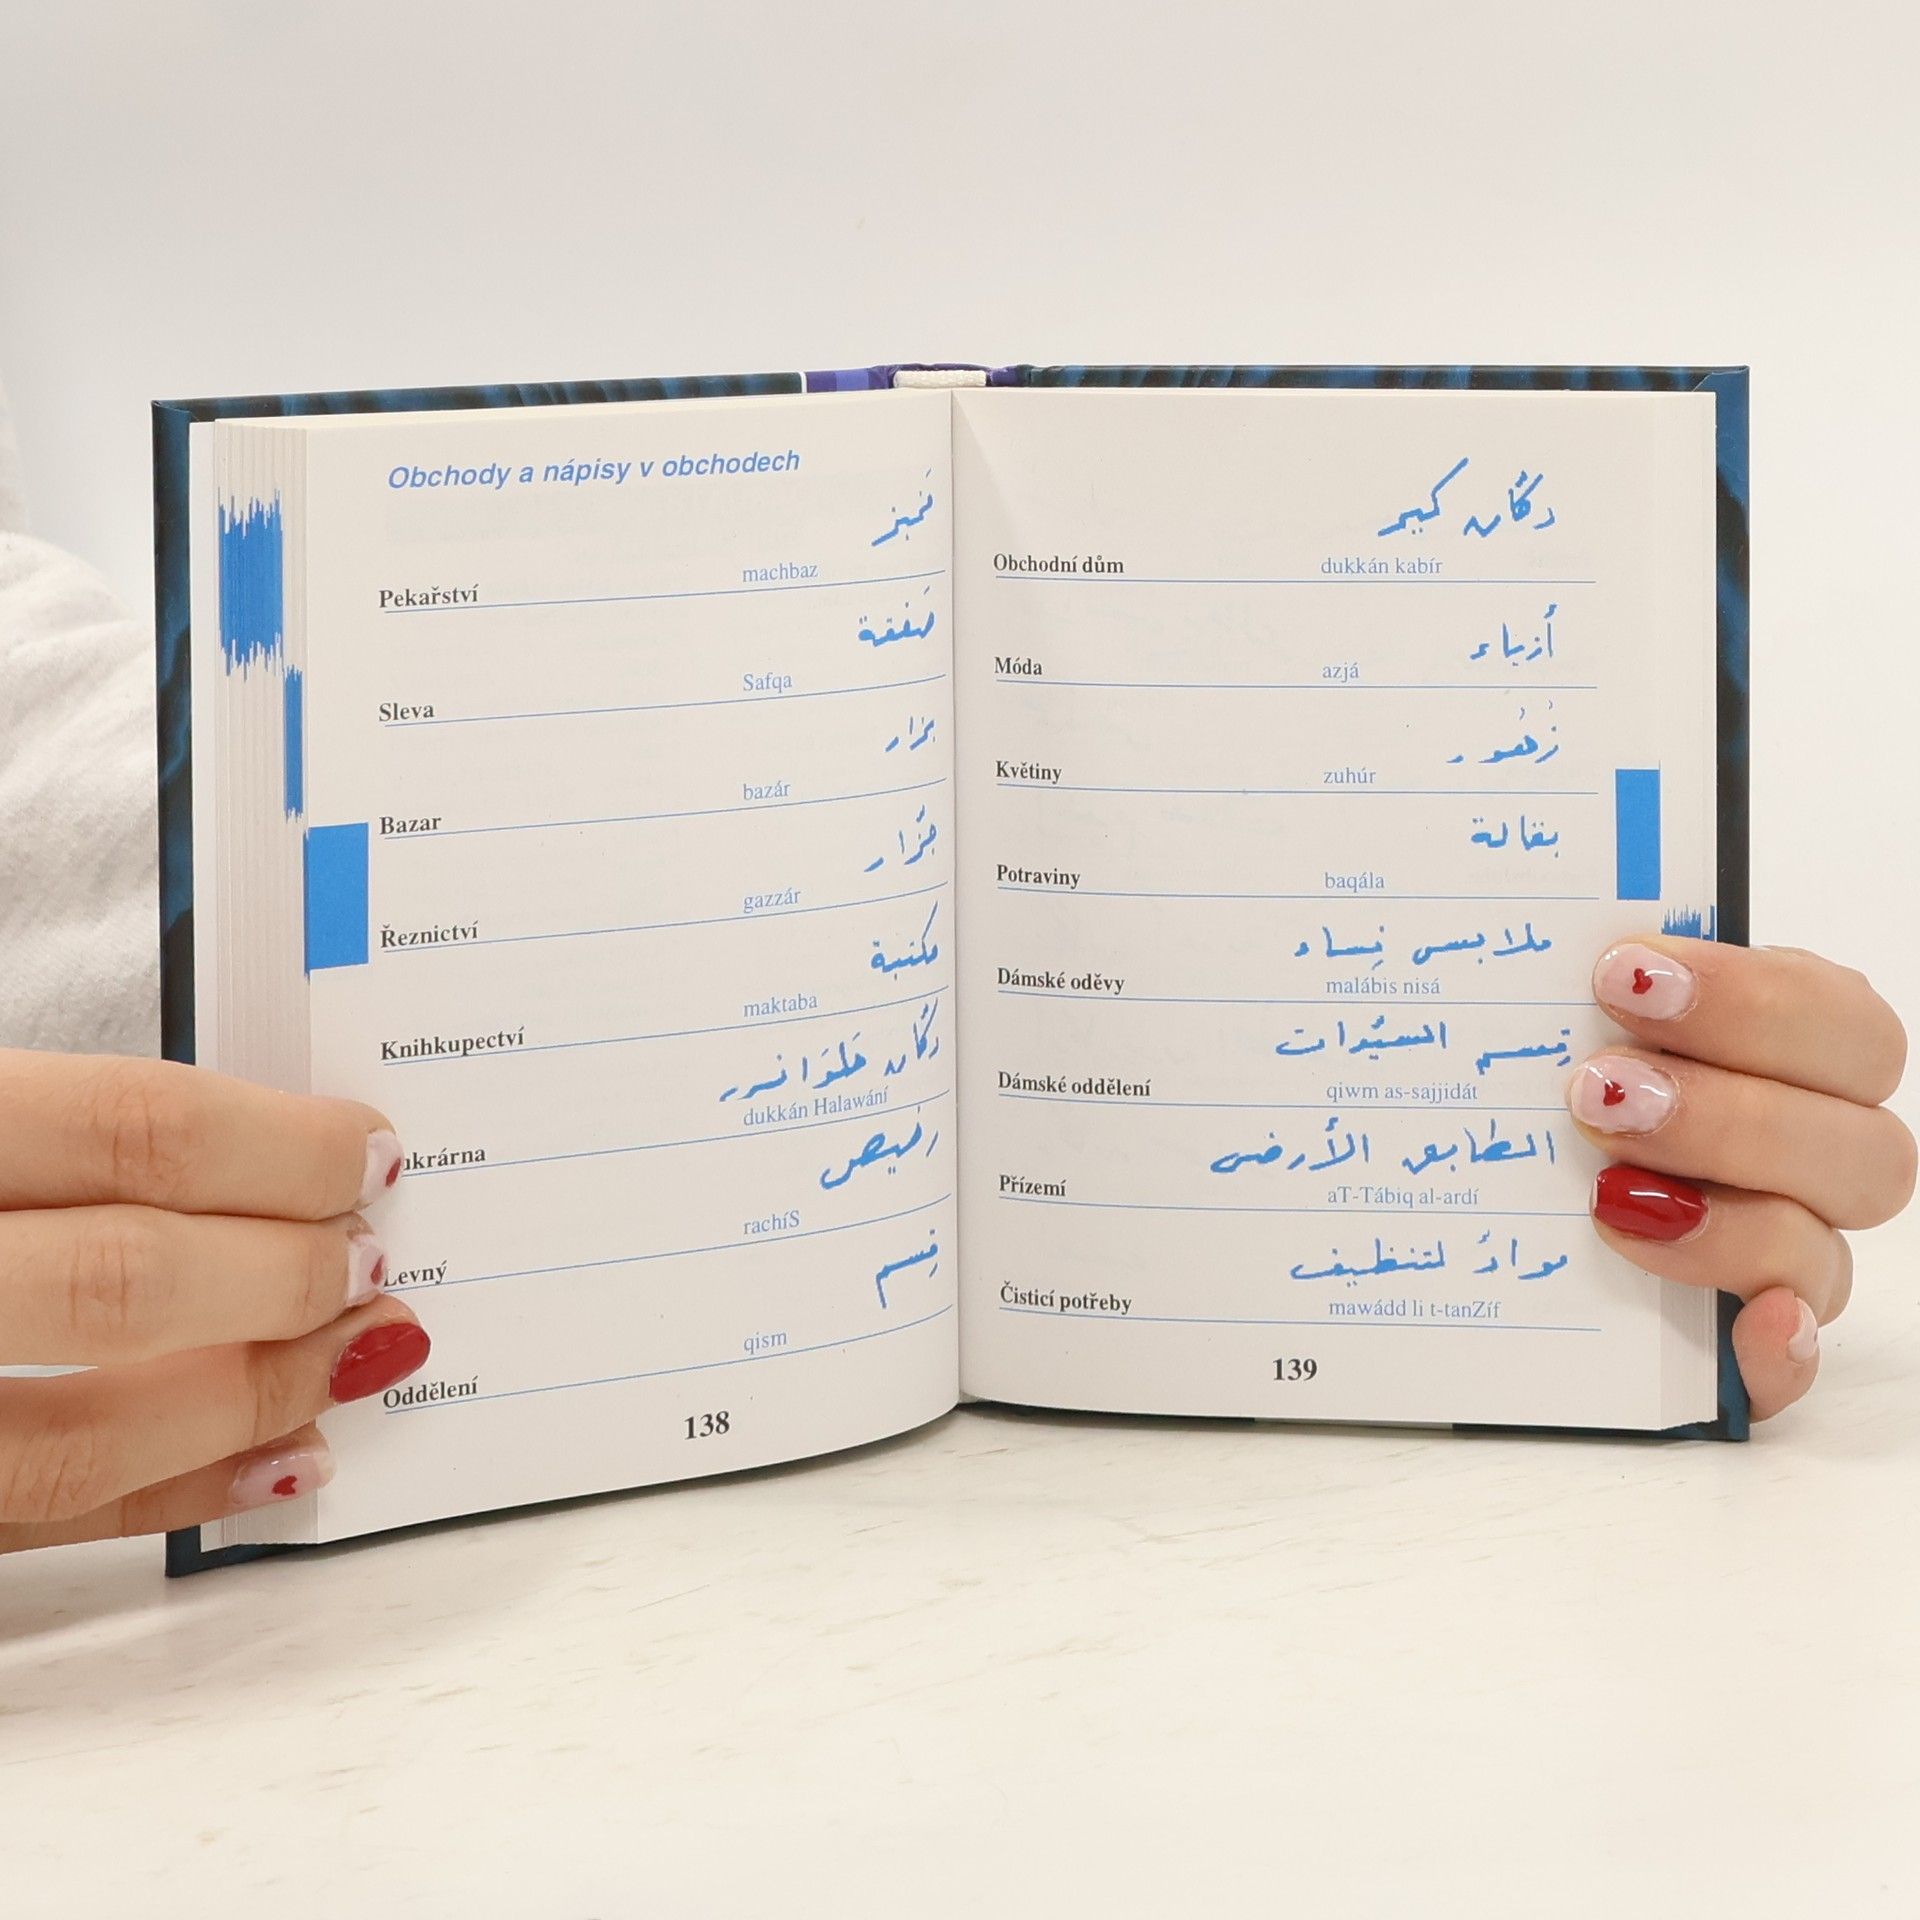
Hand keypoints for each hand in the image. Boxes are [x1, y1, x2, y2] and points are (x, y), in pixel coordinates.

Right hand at [0, 1050, 426, 1550]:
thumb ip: (61, 1124)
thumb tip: (257, 1144)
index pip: (131, 1130)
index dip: (279, 1148)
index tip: (367, 1153)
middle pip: (127, 1277)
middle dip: (284, 1274)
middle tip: (368, 1262)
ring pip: (83, 1436)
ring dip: (252, 1397)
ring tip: (356, 1357)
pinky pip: (34, 1524)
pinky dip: (171, 1497)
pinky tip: (279, 1460)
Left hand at [1572, 939, 1914, 1419]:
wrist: (1472, 1184)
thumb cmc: (1543, 1069)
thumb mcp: (1555, 1012)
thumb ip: (1576, 981)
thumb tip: (1546, 943)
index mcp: (1786, 1052)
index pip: (1838, 1020)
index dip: (1749, 997)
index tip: (1624, 974)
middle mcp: (1809, 1154)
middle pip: (1859, 1144)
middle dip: (1727, 1113)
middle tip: (1597, 1090)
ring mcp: (1785, 1253)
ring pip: (1823, 1249)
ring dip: (1725, 1221)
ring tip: (1606, 1192)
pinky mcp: (1742, 1342)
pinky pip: (1793, 1366)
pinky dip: (1778, 1353)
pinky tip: (1748, 1327)